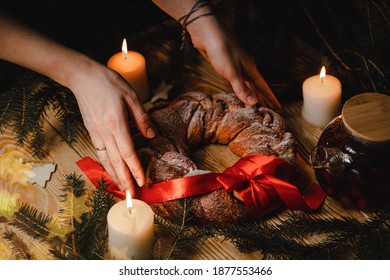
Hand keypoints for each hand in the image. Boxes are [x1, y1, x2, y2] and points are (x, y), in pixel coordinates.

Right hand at [68, 61, 154, 192]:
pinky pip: (100, 153)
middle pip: (116, 162)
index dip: (135, 169)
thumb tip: (151, 135)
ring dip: (114, 176)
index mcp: (117, 124)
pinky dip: (106, 165)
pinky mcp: (91, 131)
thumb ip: (142, 118)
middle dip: (124, 180)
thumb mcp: (131, 96)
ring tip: (121, 188)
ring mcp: (96, 133)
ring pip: (106, 160)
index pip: (128, 153)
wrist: (83, 77)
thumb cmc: (109, 83)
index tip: (141, 182)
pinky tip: (110, 170)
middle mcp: (105, 133)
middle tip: (132, 195)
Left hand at [187, 15, 280, 108]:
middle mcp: (244, 68)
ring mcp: (234, 67)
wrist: (206, 33)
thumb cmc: (221, 50)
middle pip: (256, 87)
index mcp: (250, 69)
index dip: (270, 98)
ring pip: (245, 84)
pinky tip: (235, 92)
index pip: (263, 87)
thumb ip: (241, 88)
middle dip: (262, 98)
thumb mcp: (232, 72)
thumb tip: (254, 103)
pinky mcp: (223, 66)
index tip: (278, 107)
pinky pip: (233, 81)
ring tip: (255, 104)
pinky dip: (236, 88)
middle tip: (269, 109)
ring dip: (250, 94)